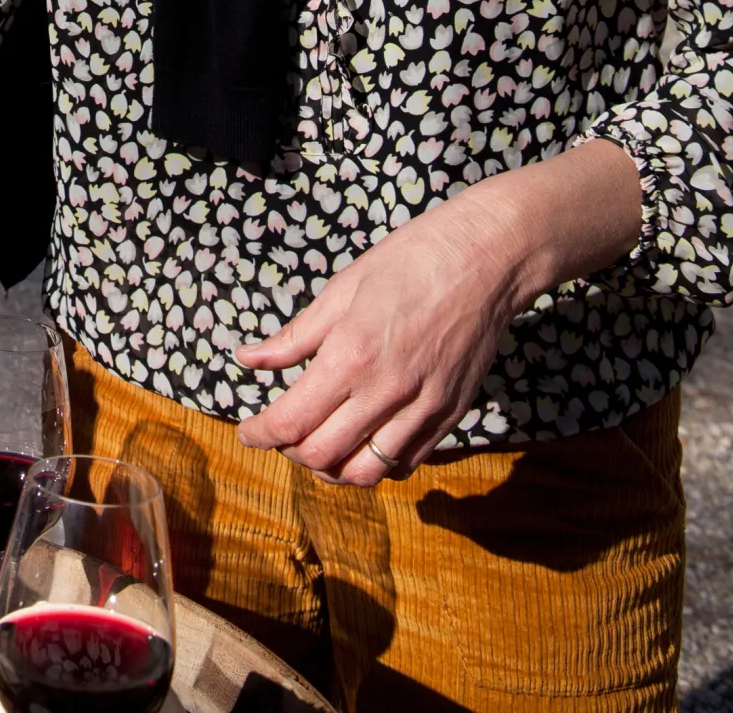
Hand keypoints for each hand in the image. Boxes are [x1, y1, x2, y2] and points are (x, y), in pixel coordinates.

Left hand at [234, 140, 641, 487]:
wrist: (484, 258)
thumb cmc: (409, 261)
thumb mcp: (342, 289)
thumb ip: (295, 336)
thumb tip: (248, 359)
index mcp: (351, 355)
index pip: (292, 422)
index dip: (261, 435)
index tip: (247, 433)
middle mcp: (386, 392)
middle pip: (322, 457)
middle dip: (290, 452)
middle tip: (280, 433)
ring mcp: (422, 409)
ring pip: (365, 474)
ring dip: (332, 470)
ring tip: (318, 445)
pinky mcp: (449, 416)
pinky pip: (404, 463)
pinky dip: (375, 464)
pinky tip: (362, 440)